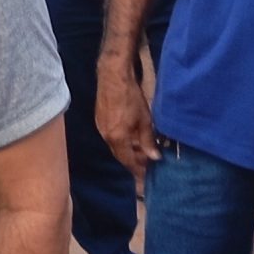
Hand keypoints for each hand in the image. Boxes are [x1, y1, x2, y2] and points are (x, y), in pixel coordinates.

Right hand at [96, 58, 158, 178]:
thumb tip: (154, 157)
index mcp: (118, 138)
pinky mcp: (99, 120)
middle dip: (133, 161)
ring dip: (127, 151)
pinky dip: (121, 141)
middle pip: (120, 156)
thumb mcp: (144, 120)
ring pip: (115, 146)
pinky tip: (130, 138)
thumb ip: (148, 140)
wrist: (113, 76)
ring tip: (140, 151)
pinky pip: (111, 137)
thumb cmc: (131, 96)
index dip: (138, 170)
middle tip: (146, 165)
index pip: (128, 161)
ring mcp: (101, 128)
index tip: (146, 177)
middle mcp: (106, 136)